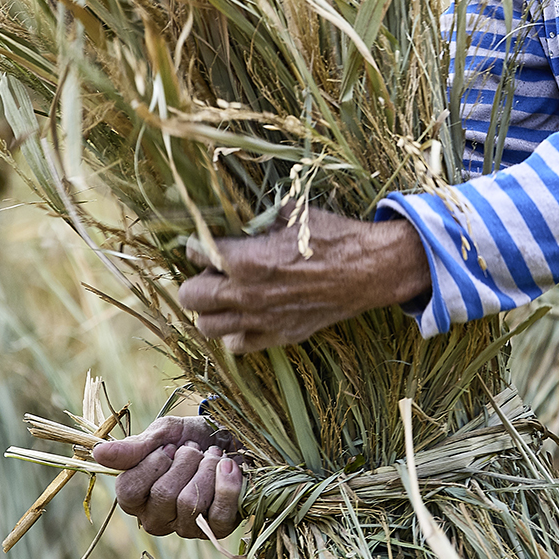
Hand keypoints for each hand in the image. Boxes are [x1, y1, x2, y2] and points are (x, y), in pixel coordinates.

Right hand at [93, 415, 241, 539]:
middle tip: (193, 450)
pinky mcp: (217, 529)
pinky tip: (229, 465)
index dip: (153, 463)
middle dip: (185, 461)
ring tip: (212, 456)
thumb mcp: (162, 435)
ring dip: (207, 468)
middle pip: (164, 496)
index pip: (129, 491)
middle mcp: (156, 519)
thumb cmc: (189, 437)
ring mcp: (186, 528)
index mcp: (135, 498)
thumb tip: (98, 452)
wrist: (228, 437)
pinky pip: (219, 513)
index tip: (169, 447)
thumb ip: (133, 447)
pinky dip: (227, 484)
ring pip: (190, 503)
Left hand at [177, 207, 430, 354]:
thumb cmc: (332, 237)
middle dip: (194, 280)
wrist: (368, 271)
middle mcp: (247, 294)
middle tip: (209, 272)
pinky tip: (245, 315)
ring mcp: (261, 320)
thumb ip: (259, 217)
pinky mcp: (278, 336)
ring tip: (223, 296)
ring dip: (210, 309)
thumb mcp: (293, 213)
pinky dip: (234, 332)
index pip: (196, 253)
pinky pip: (237, 345)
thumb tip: (239, 213)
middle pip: (191, 296)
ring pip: (207, 326)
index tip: (203, 243)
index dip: (196, 245)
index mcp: (246, 260)